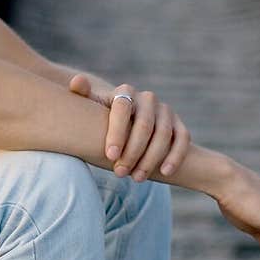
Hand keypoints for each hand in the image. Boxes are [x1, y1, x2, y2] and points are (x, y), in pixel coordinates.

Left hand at [69, 73, 190, 180]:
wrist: (127, 128)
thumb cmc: (103, 121)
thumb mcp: (93, 109)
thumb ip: (85, 96)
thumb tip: (76, 82)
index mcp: (124, 92)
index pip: (122, 107)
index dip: (117, 132)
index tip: (110, 155)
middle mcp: (147, 99)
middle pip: (144, 125)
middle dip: (132, 152)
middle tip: (120, 173)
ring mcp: (165, 111)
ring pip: (163, 134)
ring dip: (151, 159)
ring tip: (137, 178)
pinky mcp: (179, 125)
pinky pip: (182, 139)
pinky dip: (175, 156)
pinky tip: (165, 172)